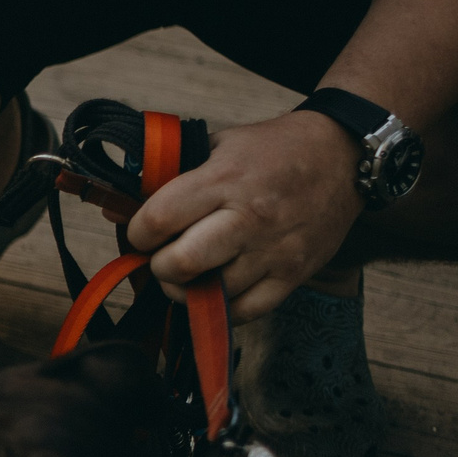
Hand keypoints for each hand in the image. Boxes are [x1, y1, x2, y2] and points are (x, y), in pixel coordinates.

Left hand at [125, 111, 363, 318]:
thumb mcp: (216, 145)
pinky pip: (245, 311)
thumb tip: (114, 209)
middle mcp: (249, 218)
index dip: (137, 234)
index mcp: (223, 180)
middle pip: (181, 263)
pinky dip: (222, 307)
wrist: (343, 156)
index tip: (141, 234)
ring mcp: (274, 251)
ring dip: (188, 290)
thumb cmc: (272, 150)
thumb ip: (167, 176)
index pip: (158, 220)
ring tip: (188, 273)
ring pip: (211, 294)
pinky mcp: (295, 275)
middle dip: (159, 267)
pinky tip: (215, 288)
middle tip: (162, 258)